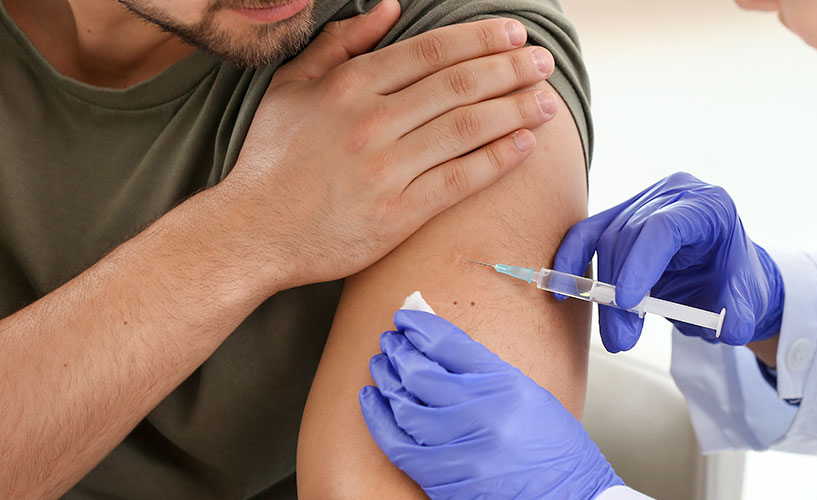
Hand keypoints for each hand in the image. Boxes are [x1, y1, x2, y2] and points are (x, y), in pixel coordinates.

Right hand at [215, 1, 559, 288]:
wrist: (252, 232)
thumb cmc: (273, 158)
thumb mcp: (293, 86)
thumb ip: (341, 43)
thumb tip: (388, 8)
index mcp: (350, 85)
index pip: (433, 52)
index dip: (481, 39)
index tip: (515, 33)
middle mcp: (371, 121)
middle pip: (460, 85)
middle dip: (511, 69)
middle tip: (544, 62)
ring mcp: (387, 169)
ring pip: (467, 129)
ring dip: (516, 110)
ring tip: (548, 100)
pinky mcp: (398, 214)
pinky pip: (460, 180)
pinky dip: (498, 160)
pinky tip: (526, 145)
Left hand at [359, 310, 622, 499]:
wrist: (573, 498)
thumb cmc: (557, 450)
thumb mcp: (531, 397)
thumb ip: (486, 372)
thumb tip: (442, 347)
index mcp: (509, 387)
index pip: (451, 345)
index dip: (421, 328)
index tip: (407, 319)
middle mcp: (484, 415)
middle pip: (422, 372)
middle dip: (399, 351)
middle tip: (390, 340)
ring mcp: (462, 449)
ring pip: (405, 406)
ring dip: (386, 380)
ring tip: (380, 365)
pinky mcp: (446, 479)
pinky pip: (399, 445)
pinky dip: (379, 419)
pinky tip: (372, 400)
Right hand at [554, 172, 783, 351]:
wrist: (725, 275)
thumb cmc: (734, 281)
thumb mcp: (750, 298)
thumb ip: (742, 313)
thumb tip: (727, 329)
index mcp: (709, 205)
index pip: (665, 226)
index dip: (641, 263)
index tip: (627, 302)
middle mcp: (673, 195)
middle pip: (630, 237)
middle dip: (619, 291)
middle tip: (622, 340)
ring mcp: (643, 203)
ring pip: (607, 242)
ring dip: (603, 294)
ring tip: (617, 336)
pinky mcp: (620, 218)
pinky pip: (588, 235)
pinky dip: (573, 262)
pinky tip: (562, 291)